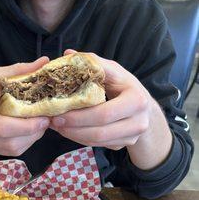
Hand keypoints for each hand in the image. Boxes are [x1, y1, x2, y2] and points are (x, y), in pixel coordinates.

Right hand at [0, 57, 49, 155]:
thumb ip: (16, 71)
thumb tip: (43, 62)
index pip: (1, 126)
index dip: (26, 125)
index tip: (44, 117)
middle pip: (9, 142)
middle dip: (33, 133)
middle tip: (46, 120)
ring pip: (11, 150)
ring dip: (31, 139)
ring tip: (39, 124)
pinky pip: (8, 152)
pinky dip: (23, 142)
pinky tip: (27, 130)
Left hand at [51, 50, 171, 169]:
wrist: (145, 110)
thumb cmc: (125, 87)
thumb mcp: (115, 72)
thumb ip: (93, 64)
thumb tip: (68, 55)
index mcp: (136, 100)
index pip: (104, 113)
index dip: (78, 116)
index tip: (57, 111)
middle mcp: (138, 122)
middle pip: (100, 132)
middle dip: (73, 128)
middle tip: (54, 122)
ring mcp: (132, 137)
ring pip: (97, 141)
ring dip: (73, 135)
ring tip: (57, 126)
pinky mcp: (123, 145)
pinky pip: (98, 145)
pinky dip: (80, 138)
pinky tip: (68, 130)